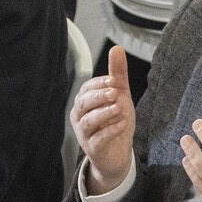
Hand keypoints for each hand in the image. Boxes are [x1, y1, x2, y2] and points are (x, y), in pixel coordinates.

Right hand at [71, 44, 135, 195]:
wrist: (119, 152)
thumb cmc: (115, 121)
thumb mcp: (120, 95)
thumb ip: (117, 73)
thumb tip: (117, 49)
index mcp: (84, 102)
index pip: (86, 89)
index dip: (98, 84)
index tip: (114, 80)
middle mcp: (80, 117)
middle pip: (82, 103)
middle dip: (98, 96)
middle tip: (115, 92)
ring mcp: (84, 134)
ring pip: (88, 121)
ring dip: (104, 113)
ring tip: (119, 108)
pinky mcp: (92, 148)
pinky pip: (98, 139)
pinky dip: (110, 130)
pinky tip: (122, 124)